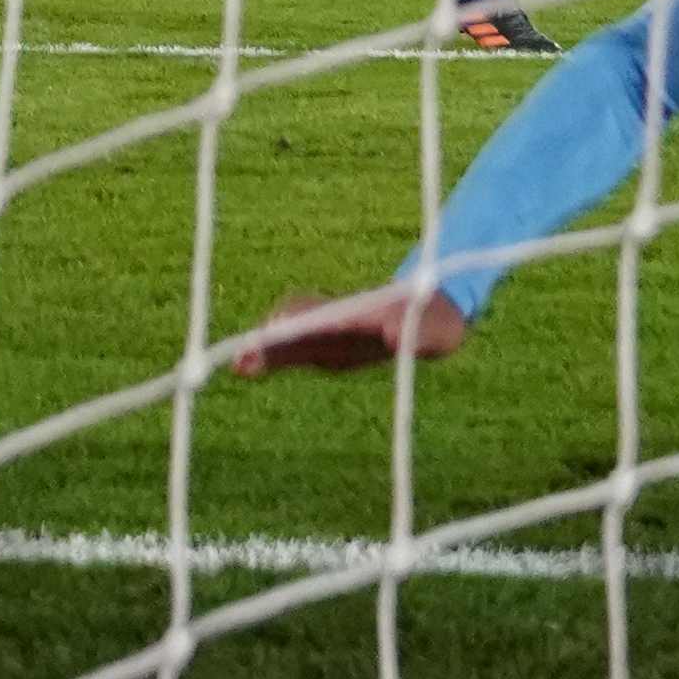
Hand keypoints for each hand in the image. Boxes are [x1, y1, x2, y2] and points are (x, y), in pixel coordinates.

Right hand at [229, 284, 469, 379]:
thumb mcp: (440, 333)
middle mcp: (341, 318)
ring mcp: (331, 331)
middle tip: (242, 358)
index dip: (300, 324)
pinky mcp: (327, 345)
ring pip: (290, 335)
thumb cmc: (438, 324)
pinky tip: (248, 368)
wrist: (431, 309)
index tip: (276, 331)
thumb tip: (392, 333)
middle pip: (298, 324)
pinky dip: (271, 355)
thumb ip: (420, 334)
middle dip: (271, 339)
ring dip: (265, 348)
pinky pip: (293, 348)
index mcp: (364, 315)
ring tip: (239, 365)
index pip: (326, 317)